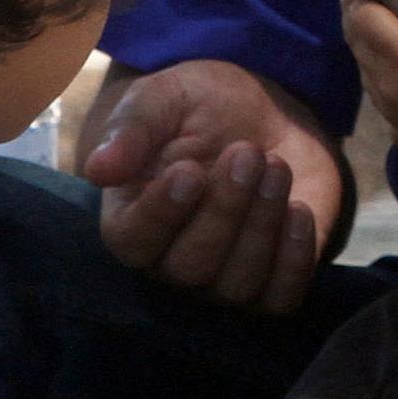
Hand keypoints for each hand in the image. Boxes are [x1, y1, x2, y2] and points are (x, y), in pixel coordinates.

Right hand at [79, 59, 339, 313]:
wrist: (266, 114)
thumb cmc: (201, 109)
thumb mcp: (163, 99)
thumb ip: (131, 130)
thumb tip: (98, 170)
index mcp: (131, 217)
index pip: (132, 242)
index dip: (161, 213)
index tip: (190, 170)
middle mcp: (171, 260)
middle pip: (190, 268)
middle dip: (225, 209)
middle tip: (248, 153)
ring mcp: (222, 278)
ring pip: (237, 285)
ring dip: (262, 225)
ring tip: (277, 166)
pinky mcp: (272, 281)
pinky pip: (280, 298)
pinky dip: (295, 259)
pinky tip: (299, 209)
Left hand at [344, 0, 397, 177]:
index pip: (364, 16)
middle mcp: (384, 83)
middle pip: (355, 36)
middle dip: (358, 10)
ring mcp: (384, 105)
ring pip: (360, 59)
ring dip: (365, 35)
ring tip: (384, 15)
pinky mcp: (390, 120)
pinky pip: (371, 80)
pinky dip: (375, 59)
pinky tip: (396, 51)